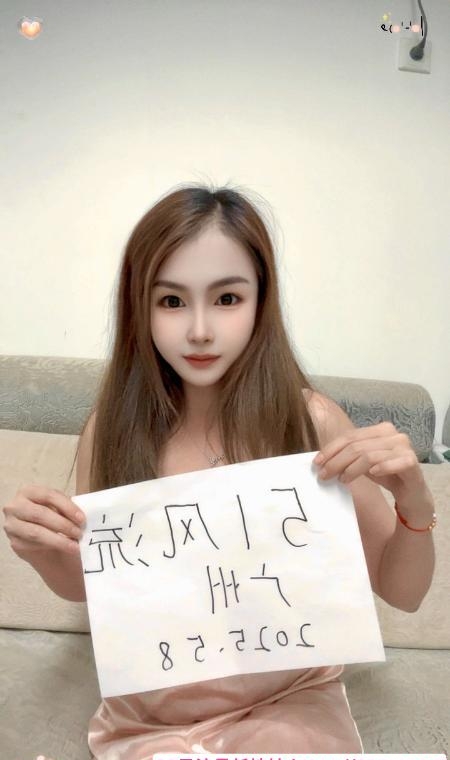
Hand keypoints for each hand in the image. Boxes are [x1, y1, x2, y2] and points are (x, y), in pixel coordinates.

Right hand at [2, 485, 85, 559]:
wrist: (42, 541)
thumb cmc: (52, 518)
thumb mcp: (58, 508)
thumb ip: (66, 509)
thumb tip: (81, 518)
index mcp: (28, 492)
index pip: (48, 495)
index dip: (67, 506)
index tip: (82, 519)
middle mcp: (15, 506)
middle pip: (40, 514)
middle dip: (63, 524)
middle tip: (79, 533)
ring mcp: (12, 525)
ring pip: (36, 533)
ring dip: (59, 540)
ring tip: (75, 545)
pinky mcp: (15, 543)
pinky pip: (34, 545)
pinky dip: (52, 547)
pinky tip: (65, 549)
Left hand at [313, 421, 431, 511]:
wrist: (411, 492)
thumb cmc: (386, 474)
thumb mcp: (362, 463)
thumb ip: (348, 456)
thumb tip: (321, 460)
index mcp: (380, 430)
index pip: (350, 436)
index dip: (331, 449)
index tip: (317, 463)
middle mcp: (393, 434)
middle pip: (357, 446)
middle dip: (336, 461)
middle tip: (324, 475)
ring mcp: (404, 446)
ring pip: (370, 455)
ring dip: (352, 469)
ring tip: (342, 480)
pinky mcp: (412, 461)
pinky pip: (392, 462)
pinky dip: (381, 467)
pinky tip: (372, 474)